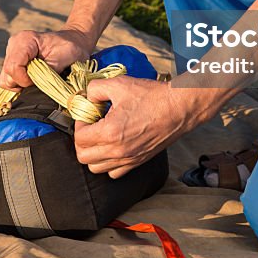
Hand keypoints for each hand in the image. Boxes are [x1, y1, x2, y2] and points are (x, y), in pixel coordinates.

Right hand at [0, 27, 93, 89]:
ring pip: (6, 79)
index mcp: (24, 40)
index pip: (13, 67)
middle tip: (41, 78)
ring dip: (21, 84)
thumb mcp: (63, 58)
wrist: (72, 41)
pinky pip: (9, 80)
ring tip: (38, 77)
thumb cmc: (70, 47)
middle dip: (23, 83)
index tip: (41, 79)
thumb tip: (34, 86)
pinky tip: (33, 78)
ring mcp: (11, 53)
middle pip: (7, 75)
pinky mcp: (12, 62)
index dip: (25, 80)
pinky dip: (20, 83)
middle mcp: (14, 45)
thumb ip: (46, 72)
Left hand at [74, 75, 195, 178]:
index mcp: (110, 132)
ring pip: (96, 168)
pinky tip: (114, 146)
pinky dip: (109, 163)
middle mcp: (117, 151)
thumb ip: (95, 89)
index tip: (88, 114)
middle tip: (91, 125)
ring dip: (93, 153)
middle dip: (82, 140)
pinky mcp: (138, 162)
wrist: (179, 108)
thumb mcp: (120, 84)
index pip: (79, 138)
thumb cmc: (152, 96)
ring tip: (101, 136)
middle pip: (83, 157)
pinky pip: (114, 172)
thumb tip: (86, 97)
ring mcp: (128, 159)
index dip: (79, 124)